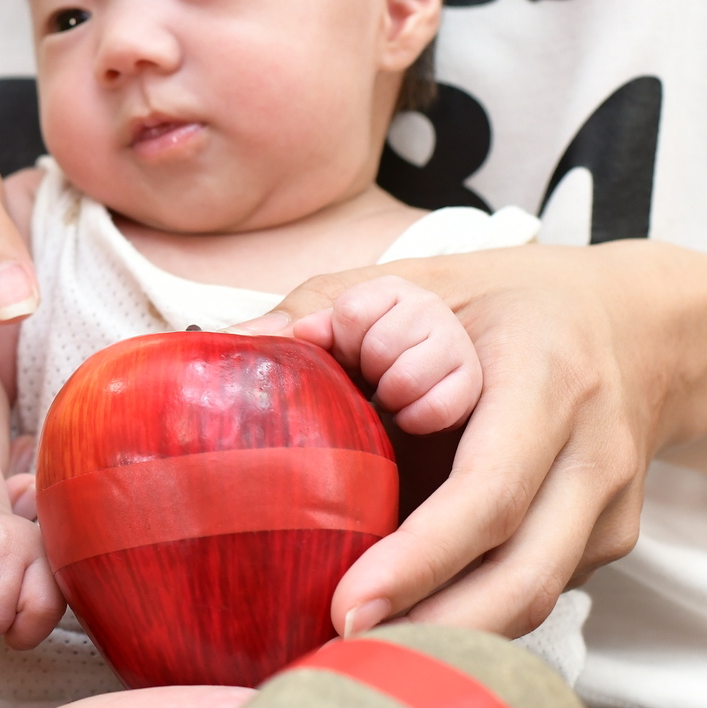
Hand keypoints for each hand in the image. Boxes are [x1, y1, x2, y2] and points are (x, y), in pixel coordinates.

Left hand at [241, 245, 664, 639]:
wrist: (649, 329)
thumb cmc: (518, 304)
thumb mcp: (432, 280)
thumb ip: (331, 304)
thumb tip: (240, 344)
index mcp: (548, 380)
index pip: (489, 494)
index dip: (420, 560)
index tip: (347, 605)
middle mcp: (593, 453)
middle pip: (523, 578)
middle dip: (432, 632)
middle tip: (339, 659)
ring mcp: (611, 510)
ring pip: (534, 602)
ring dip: (449, 641)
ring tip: (360, 662)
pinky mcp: (608, 544)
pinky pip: (537, 594)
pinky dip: (474, 618)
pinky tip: (408, 624)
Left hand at [288, 274, 481, 434]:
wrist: (407, 380)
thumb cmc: (357, 353)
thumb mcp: (320, 326)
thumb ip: (285, 324)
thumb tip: (235, 336)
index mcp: (390, 288)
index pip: (350, 312)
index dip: (338, 339)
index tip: (341, 349)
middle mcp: (430, 308)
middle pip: (378, 348)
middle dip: (364, 369)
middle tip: (368, 374)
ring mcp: (457, 346)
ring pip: (403, 381)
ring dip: (386, 396)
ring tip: (387, 392)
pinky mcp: (471, 386)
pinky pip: (435, 409)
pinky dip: (413, 418)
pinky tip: (407, 411)